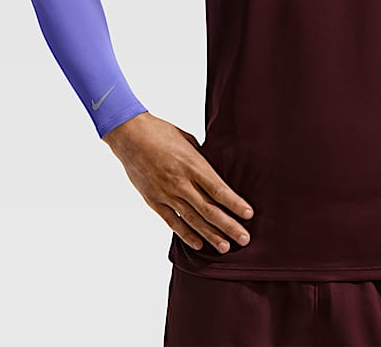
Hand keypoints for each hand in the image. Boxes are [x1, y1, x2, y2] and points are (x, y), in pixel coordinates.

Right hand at [102, 111, 254, 253]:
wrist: (130, 136)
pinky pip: (172, 222)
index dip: (235, 204)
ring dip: (210, 235)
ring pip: (192, 220)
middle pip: (209, 209)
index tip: (249, 215)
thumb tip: (216, 172)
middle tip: (245, 239)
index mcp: (193, 164)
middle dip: (229, 226)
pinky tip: (198, 244)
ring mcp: (166, 193)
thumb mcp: (189, 141)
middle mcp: (181, 182)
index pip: (219, 190)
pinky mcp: (153, 200)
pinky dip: (186, 235)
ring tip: (225, 247)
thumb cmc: (162, 133)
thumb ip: (201, 160)